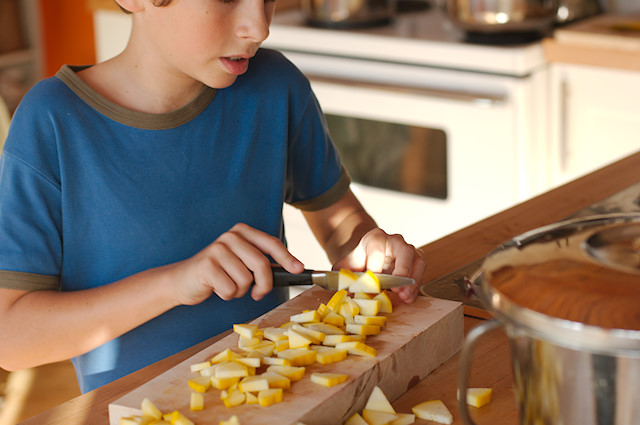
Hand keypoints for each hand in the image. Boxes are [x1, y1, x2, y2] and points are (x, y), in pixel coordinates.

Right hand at [166, 223, 303, 303]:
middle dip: (264, 284)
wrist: (183, 281)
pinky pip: (230, 289)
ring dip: (240, 291)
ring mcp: (217, 249)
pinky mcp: (206, 266)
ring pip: (246, 280)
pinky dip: (227, 295)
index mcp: (242, 232)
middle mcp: (230, 237)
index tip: (298, 269)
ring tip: (227, 285)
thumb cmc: (219, 273)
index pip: (271, 243)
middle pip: (261, 264)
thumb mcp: (242, 262)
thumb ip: (261, 262)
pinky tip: (216, 288)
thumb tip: (292, 269)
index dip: (287, 257)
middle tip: (259, 293)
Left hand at [332, 228, 425, 302]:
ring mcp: (408, 251)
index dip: (375, 266)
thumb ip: (343, 275)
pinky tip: (408, 297)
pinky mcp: (415, 262)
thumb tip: (345, 291)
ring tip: (404, 296)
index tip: (372, 281)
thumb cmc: (360, 261)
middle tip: (396, 289)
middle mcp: (395, 241)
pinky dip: (415, 286)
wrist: (368, 257)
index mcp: (376, 237)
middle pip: (404, 251)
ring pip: (417, 261)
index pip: (377, 248)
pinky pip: (420, 272)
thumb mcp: (347, 265)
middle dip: (401, 270)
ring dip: (412, 281)